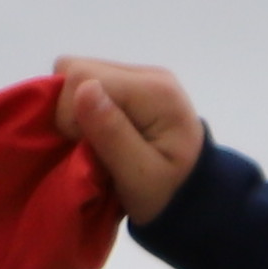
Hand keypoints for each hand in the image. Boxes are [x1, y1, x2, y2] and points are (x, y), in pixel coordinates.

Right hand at [50, 59, 207, 222]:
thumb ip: (112, 134)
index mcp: (155, 92)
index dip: (70, 116)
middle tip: (87, 149)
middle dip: (69, 111)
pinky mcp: (131, 87)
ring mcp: (140, 78)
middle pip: (77, 69)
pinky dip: (82, 112)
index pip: (82, 77)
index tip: (84, 152)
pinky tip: (98, 136)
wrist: (198, 199)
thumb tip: (83, 89)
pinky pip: (88, 86)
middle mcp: (148, 75)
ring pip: (78, 75)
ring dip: (75, 112)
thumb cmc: (170, 196)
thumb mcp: (141, 178)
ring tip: (94, 144)